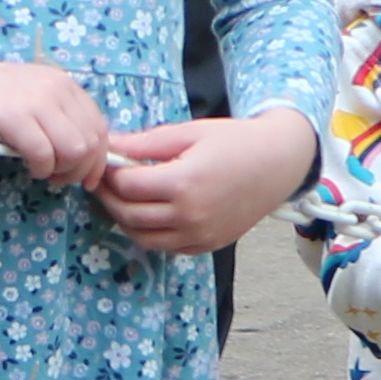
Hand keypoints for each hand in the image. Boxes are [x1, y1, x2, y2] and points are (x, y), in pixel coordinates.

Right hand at [0, 49, 110, 183]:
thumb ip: (56, 116)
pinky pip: (44, 154)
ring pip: (75, 150)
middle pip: (91, 142)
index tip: (87, 178)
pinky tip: (29, 168)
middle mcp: (57, 88)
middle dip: (80, 170)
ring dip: (62, 171)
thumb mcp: (30, 97)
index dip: (99, 159)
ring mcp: (37, 100)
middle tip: (58, 178)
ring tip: (44, 173)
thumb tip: (80, 153)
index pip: (99, 126)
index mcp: (64, 83)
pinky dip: (41, 169)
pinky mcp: (15, 116)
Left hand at [94, 107, 316, 256]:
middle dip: (108, 197)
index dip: (108, 174)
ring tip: (121, 197)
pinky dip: (148, 232)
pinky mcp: (207, 246)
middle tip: (102, 181)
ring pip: (142, 237)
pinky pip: (165, 246)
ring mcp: (199, 235)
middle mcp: (190, 215)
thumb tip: (109, 145)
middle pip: (128, 215)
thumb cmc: (234, 141)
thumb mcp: (188, 133)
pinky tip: (147, 212)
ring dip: (124, 219)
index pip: (127, 186)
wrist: (278, 163)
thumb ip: (145, 144)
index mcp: (184, 183)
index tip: (103, 163)